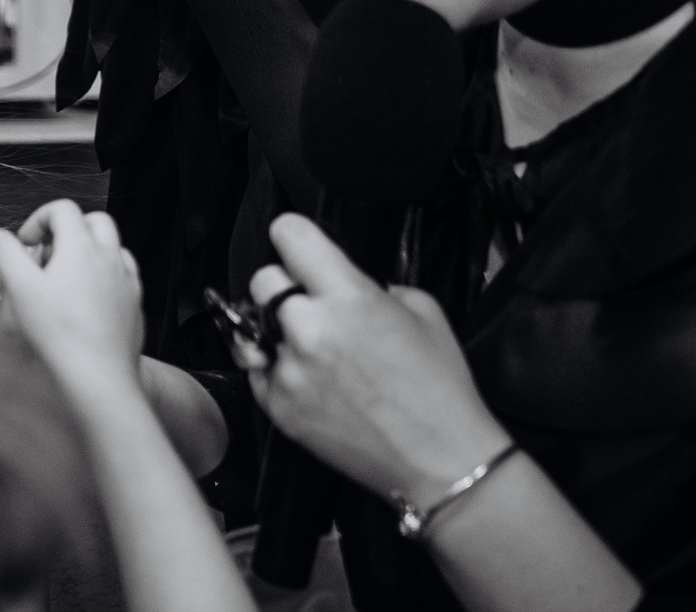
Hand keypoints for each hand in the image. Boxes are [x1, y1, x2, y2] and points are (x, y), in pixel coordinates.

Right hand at [0, 201, 144, 393]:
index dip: (38, 219)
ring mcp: (127, 281)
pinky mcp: (135, 305)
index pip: (63, 208)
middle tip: (47, 255)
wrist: (98, 378)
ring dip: (89, 251)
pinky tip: (87, 300)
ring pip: (112, 247)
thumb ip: (5, 253)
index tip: (25, 244)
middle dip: (69, 229)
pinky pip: (123, 276)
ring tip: (65, 278)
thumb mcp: (19, 288)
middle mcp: (110, 257)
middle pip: (94, 220)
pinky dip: (104, 276)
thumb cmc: (58, 333)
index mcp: (82, 246)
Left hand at [233, 213, 511, 506]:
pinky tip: (310, 378)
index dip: (295, 237)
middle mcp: (309, 329)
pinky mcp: (277, 407)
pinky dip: (276, 367)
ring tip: (311, 347)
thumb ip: (373, 285)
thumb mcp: (423, 311)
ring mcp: (288, 370)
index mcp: (348, 297)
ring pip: (253, 324)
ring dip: (277, 329)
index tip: (300, 248)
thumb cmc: (440, 388)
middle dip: (286, 285)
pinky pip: (257, 368)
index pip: (289, 234)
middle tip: (314, 306)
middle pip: (263, 279)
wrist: (442, 462)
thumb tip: (342, 280)